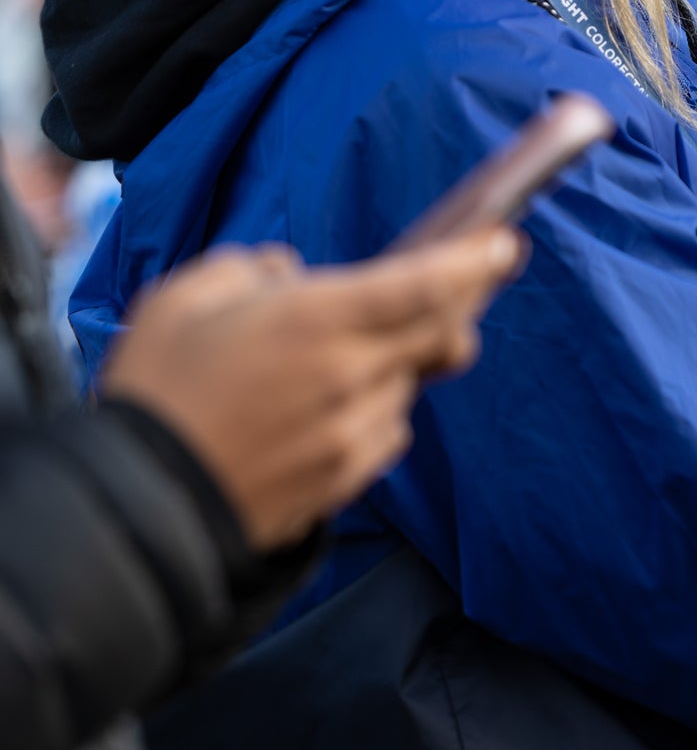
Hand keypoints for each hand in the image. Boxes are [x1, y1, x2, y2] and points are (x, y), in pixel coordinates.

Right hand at [104, 228, 524, 550]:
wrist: (138, 505)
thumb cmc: (157, 388)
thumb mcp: (188, 295)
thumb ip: (254, 270)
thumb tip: (290, 276)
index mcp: (316, 319)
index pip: (425, 285)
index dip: (475, 262)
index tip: (505, 245)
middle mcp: (349, 376)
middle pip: (442, 334)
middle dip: (467, 303)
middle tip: (478, 278)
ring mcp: (352, 434)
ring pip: (411, 383)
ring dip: (404, 359)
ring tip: (356, 346)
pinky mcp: (345, 480)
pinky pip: (387, 428)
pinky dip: (378, 404)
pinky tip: (336, 400)